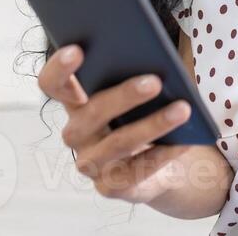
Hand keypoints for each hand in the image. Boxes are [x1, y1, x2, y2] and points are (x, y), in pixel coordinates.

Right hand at [37, 43, 212, 204]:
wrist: (160, 163)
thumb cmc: (145, 113)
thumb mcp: (138, 90)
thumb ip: (134, 71)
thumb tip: (154, 58)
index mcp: (75, 101)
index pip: (52, 84)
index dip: (59, 69)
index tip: (77, 51)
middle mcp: (76, 133)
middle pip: (91, 112)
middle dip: (124, 95)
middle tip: (155, 81)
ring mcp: (90, 163)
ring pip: (118, 142)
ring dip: (153, 124)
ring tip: (183, 109)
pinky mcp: (110, 187)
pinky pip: (137, 170)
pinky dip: (164, 153)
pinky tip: (185, 140)